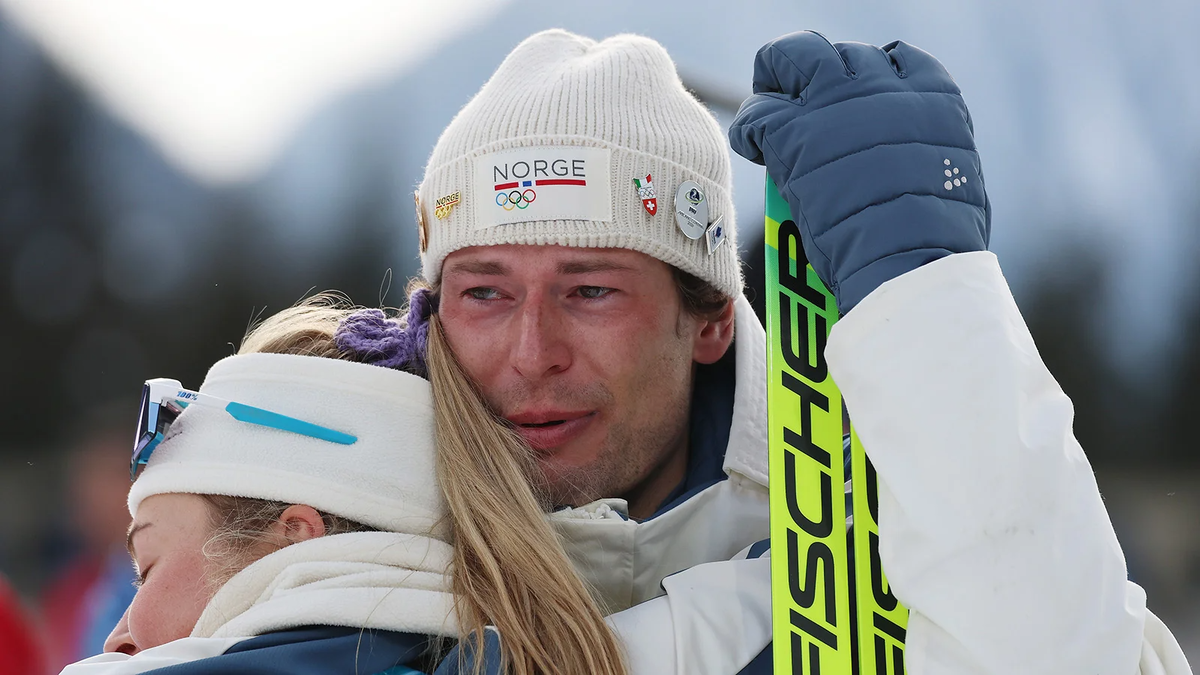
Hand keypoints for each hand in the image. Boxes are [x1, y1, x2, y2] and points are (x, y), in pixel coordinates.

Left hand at [730, 31, 989, 312]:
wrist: (908, 263)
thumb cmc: (939, 245)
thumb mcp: (959, 181)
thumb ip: (933, 152)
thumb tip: (914, 159)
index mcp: (932, 96)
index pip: (894, 59)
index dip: (868, 77)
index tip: (852, 101)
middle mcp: (883, 87)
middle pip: (837, 54)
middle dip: (816, 71)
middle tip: (800, 99)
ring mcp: (834, 104)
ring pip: (790, 59)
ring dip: (776, 82)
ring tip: (769, 113)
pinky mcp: (793, 132)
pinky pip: (757, 112)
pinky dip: (748, 127)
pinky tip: (751, 145)